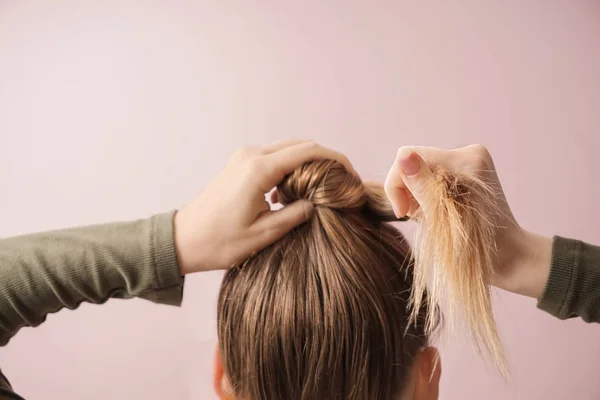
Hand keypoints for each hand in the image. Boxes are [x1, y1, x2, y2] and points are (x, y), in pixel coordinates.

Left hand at [173, 140, 355, 273]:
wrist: (184, 239)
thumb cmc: (220, 242)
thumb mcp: (264, 234)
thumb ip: (296, 214)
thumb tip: (318, 202)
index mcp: (259, 170)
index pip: (308, 151)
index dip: (335, 159)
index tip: (351, 173)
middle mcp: (252, 155)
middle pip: (300, 144)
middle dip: (325, 158)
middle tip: (342, 180)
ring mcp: (244, 157)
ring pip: (288, 148)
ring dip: (308, 161)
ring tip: (324, 185)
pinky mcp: (240, 163)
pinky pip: (274, 155)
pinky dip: (292, 165)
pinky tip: (296, 188)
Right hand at [384, 144, 551, 298]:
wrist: (512, 256)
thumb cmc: (480, 248)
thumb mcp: (442, 219)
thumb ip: (421, 185)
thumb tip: (403, 157)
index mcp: (467, 160)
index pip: (410, 156)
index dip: (398, 185)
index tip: (404, 214)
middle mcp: (470, 153)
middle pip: (415, 160)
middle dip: (407, 189)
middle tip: (415, 216)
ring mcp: (471, 160)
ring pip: (422, 168)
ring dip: (416, 193)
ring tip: (427, 216)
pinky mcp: (469, 169)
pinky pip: (432, 174)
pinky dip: (426, 193)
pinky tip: (435, 211)